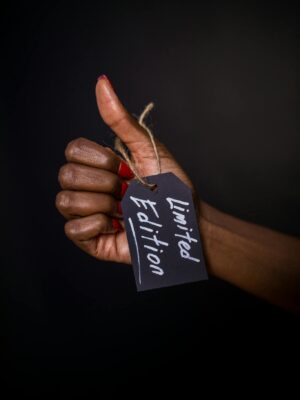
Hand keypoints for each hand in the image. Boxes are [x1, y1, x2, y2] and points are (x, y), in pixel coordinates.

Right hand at [56, 75, 195, 263]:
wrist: (185, 222)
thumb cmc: (171, 186)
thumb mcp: (147, 148)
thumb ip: (120, 119)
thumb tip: (102, 81)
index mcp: (98, 165)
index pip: (72, 150)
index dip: (100, 158)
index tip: (126, 167)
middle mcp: (88, 188)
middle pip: (66, 175)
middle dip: (104, 182)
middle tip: (128, 190)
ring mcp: (87, 215)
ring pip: (65, 202)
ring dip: (101, 204)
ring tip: (125, 210)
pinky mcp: (91, 240)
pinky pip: (72, 230)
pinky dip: (97, 225)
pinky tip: (117, 225)